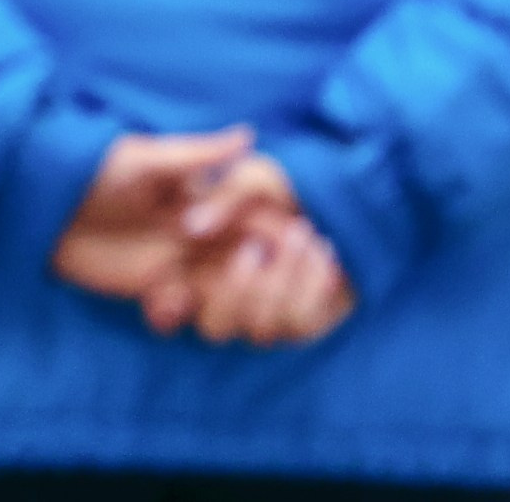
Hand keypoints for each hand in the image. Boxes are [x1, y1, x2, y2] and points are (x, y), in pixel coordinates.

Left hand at [52, 128, 256, 310]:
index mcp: (203, 197)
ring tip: (186, 294)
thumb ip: (194, 154)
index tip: (260, 247)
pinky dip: (177, 311)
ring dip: (219, 300)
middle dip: (250, 278)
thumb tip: (249, 134)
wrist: (43, 205)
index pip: (256, 217)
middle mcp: (199, 230)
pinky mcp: (151, 284)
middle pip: (250, 260)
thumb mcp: (140, 160)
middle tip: (221, 278)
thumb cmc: (90, 170)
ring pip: (223, 289)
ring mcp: (177, 259)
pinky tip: (157, 306)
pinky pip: (182, 307)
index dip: (271, 234)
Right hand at [159, 154, 356, 346]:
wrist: (340, 198)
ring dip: (281, 280)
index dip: (169, 308)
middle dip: (236, 291)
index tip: (186, 283)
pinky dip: (312, 284)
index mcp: (198, 266)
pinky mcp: (303, 324)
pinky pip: (300, 324)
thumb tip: (193, 227)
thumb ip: (221, 199)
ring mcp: (266, 316)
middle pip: (215, 329)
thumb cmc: (286, 186)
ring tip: (301, 233)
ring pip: (260, 329)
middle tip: (255, 245)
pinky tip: (322, 251)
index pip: (169, 305)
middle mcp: (228, 300)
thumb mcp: (252, 179)